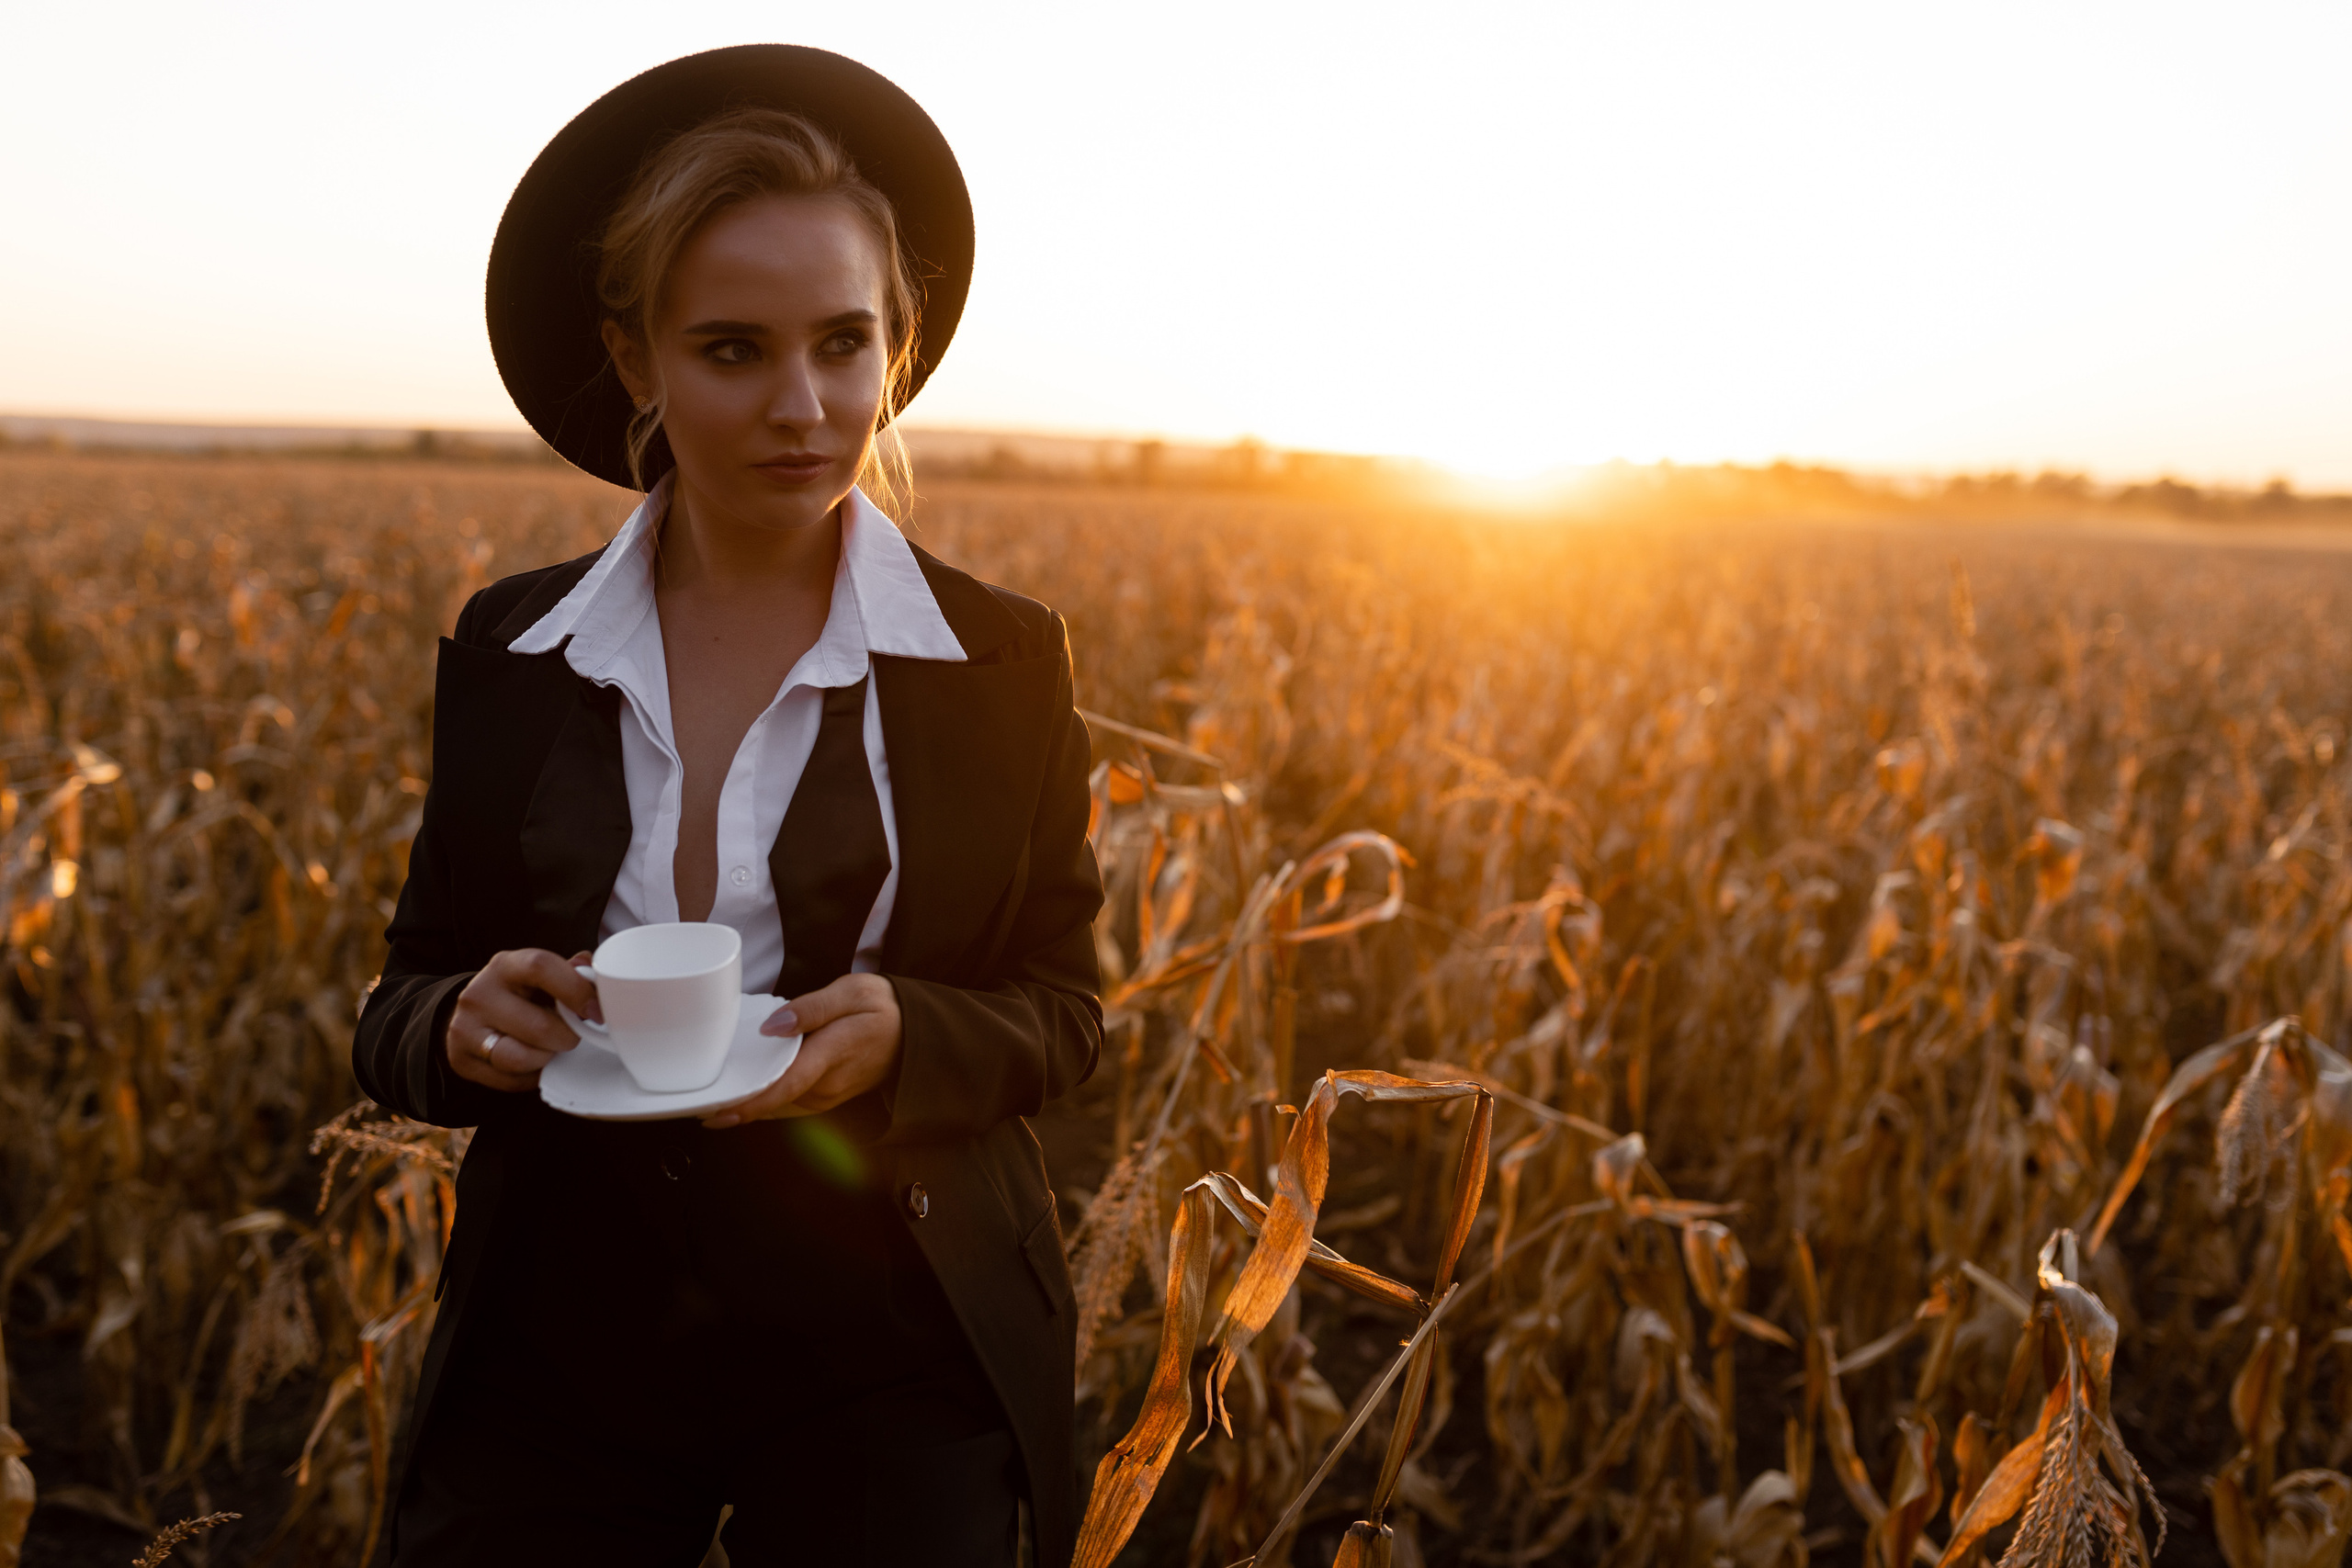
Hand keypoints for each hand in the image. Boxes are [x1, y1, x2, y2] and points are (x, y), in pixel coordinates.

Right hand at [444, 949, 598, 1091]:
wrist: (471, 1015)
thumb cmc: (519, 994)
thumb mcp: (539, 976)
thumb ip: (570, 973)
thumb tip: (595, 979)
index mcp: (505, 965)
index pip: (541, 968)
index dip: (577, 991)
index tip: (597, 1012)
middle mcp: (479, 994)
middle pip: (539, 1026)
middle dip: (567, 1037)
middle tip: (573, 1036)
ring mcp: (465, 1029)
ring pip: (521, 1058)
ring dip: (547, 1058)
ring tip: (550, 1048)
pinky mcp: (462, 1060)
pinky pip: (510, 1080)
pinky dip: (531, 1076)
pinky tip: (533, 1062)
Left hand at [703, 973, 901, 1127]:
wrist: (913, 1034)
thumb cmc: (883, 1008)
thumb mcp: (852, 992)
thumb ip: (812, 1008)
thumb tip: (773, 1025)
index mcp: (831, 1055)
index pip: (784, 1086)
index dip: (749, 1103)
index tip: (716, 1112)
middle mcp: (826, 1085)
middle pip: (773, 1100)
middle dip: (735, 1102)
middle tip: (694, 1100)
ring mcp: (825, 1096)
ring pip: (777, 1106)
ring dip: (745, 1104)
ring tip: (709, 1098)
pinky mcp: (823, 1098)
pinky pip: (786, 1104)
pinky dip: (762, 1102)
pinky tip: (741, 1094)